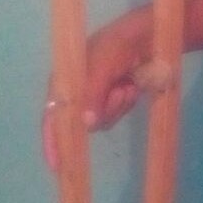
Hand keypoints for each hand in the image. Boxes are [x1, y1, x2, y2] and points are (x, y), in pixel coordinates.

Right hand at [41, 9, 150, 170]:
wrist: (149, 36)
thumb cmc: (119, 45)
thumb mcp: (102, 65)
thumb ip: (93, 93)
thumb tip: (86, 123)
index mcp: (64, 82)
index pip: (53, 117)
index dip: (53, 141)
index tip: (58, 165)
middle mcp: (77, 93)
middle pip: (81, 123)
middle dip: (103, 110)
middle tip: (118, 91)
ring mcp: (97, 97)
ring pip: (102, 120)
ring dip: (117, 106)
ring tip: (126, 84)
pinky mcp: (115, 98)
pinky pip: (117, 114)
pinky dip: (125, 103)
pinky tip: (132, 87)